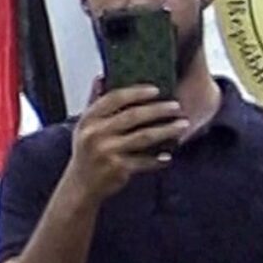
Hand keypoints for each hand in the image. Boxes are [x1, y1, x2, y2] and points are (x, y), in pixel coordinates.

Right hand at [66, 83, 187, 203]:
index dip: (136, 92)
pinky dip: (157, 159)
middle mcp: (96, 134)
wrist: (81, 185)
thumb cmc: (86, 152)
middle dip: (158, 109)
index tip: (156, 90)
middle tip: (176, 106)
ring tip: (182, 125)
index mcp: (89, 119)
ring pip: (143, 137)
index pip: (114, 98)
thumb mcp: (85, 126)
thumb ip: (94, 101)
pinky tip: (169, 155)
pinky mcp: (118, 168)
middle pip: (133, 115)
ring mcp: (107, 152)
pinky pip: (144, 161)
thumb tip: (101, 77)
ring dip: (166, 130)